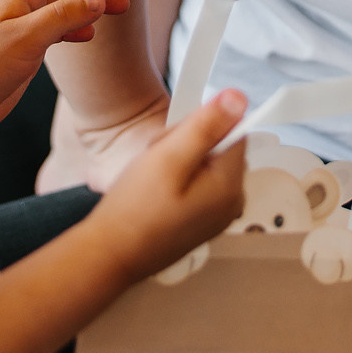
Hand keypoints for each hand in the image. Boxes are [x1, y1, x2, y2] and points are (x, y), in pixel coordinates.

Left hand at [0, 0, 126, 135]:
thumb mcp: (27, 38)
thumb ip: (63, 17)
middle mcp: (22, 7)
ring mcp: (23, 29)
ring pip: (62, 5)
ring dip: (89, 1)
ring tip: (120, 5)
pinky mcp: (24, 51)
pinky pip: (56, 31)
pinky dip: (75, 28)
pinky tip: (89, 34)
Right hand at [84, 89, 249, 282]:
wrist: (111, 254)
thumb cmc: (136, 207)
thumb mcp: (169, 156)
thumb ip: (206, 126)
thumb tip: (240, 98)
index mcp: (231, 186)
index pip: (233, 131)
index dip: (200, 126)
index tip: (173, 140)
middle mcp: (233, 203)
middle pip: (220, 148)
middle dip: (189, 144)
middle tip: (157, 158)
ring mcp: (218, 216)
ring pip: (207, 165)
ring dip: (180, 161)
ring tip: (152, 176)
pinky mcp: (203, 222)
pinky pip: (199, 186)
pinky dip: (178, 180)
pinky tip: (155, 191)